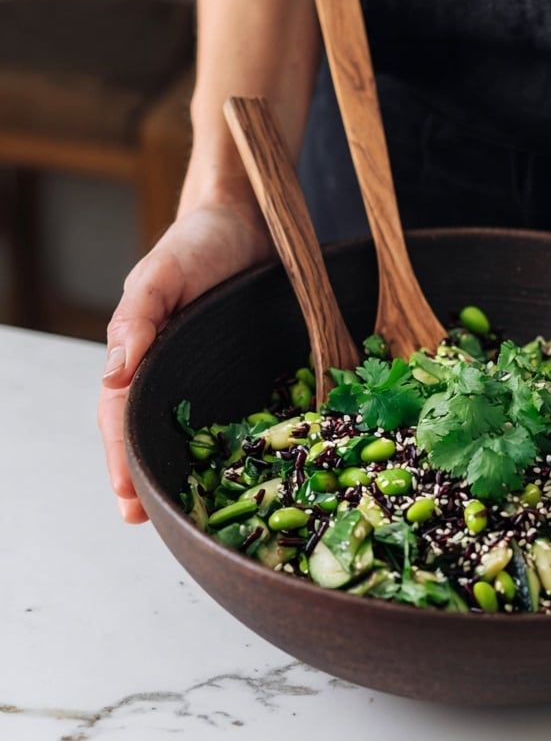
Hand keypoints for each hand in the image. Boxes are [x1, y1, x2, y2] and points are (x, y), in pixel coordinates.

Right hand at [98, 203, 269, 521]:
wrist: (246, 219)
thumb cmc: (196, 244)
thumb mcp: (160, 274)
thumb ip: (137, 317)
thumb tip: (114, 373)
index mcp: (141, 356)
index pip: (123, 416)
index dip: (122, 457)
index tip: (128, 497)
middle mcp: (171, 373)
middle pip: (152, 435)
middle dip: (148, 479)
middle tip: (148, 521)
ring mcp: (208, 377)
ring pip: (192, 434)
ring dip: (188, 472)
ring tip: (188, 514)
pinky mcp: (245, 374)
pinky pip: (239, 416)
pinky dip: (237, 447)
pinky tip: (244, 475)